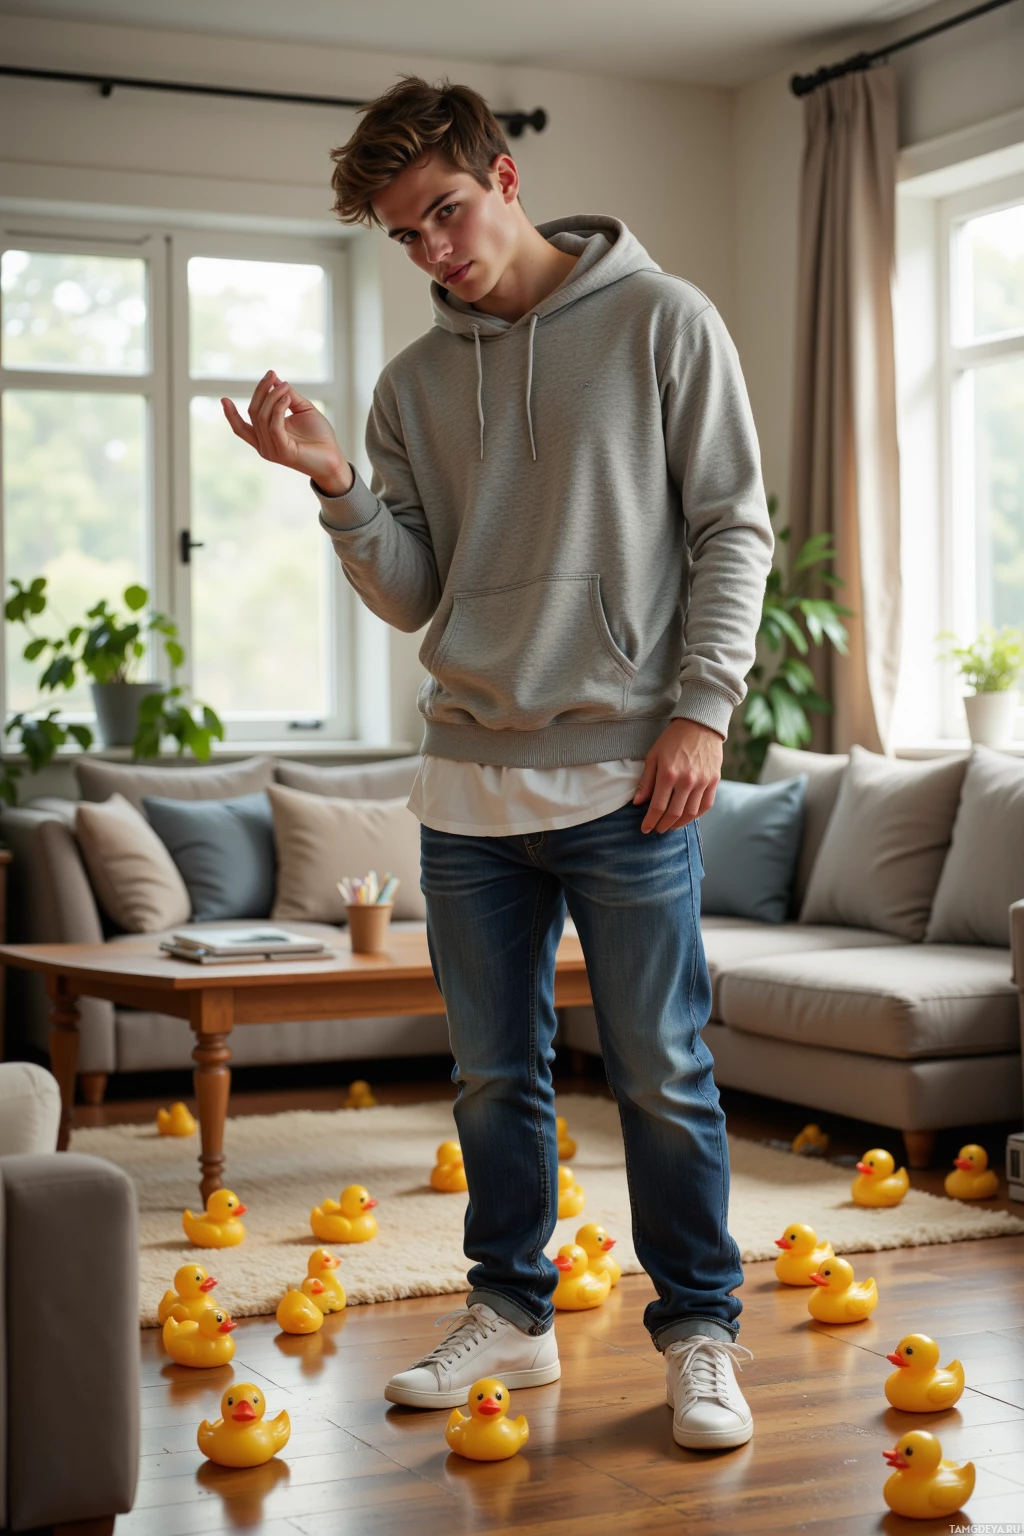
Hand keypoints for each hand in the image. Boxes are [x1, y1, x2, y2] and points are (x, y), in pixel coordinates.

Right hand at [221, 370, 353, 493]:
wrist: (335, 459)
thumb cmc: (320, 437)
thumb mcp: (302, 410)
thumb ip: (287, 396)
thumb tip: (275, 380)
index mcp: (265, 438)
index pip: (241, 428)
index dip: (231, 415)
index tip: (223, 398)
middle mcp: (265, 446)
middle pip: (253, 413)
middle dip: (261, 391)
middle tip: (271, 375)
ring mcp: (272, 450)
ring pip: (263, 416)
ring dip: (273, 396)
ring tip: (284, 386)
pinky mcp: (283, 452)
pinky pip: (274, 426)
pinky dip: (278, 408)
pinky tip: (286, 397)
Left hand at [632, 718, 722, 833]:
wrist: (700, 724)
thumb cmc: (672, 739)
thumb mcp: (653, 756)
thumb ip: (646, 781)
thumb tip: (638, 803)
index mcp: (668, 774)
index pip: (657, 807)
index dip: (650, 821)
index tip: (645, 829)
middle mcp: (686, 781)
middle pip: (674, 814)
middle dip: (663, 826)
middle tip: (657, 829)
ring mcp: (702, 782)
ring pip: (690, 814)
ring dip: (679, 824)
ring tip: (670, 826)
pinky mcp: (714, 781)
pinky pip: (705, 806)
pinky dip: (695, 816)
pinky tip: (687, 817)